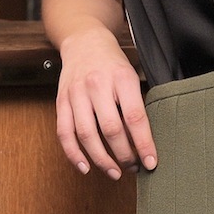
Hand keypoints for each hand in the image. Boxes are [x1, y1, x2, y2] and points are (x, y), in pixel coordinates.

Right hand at [56, 28, 157, 181]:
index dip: (144, 143)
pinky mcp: (61, 101)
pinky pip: (64, 133)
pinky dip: (74, 154)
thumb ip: (136, 105)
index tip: (151, 162)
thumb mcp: (131, 77)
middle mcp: (97, 85)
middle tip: (134, 167)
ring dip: (102, 160)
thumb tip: (144, 143)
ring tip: (115, 172)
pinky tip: (86, 167)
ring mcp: (76, 93)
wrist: (84, 41)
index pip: (135, 117)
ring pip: (87, 135)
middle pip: (111, 129)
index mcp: (121, 78)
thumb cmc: (113, 63)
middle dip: (124, 155)